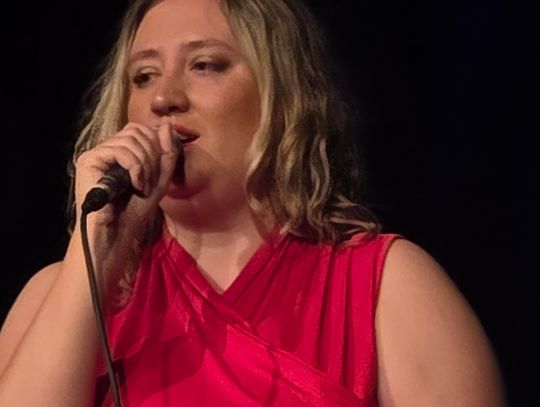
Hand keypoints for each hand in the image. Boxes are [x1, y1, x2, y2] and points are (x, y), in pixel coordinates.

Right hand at [71, 122, 180, 287]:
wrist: (117, 234)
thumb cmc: (135, 211)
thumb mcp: (160, 180)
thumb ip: (167, 153)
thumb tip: (167, 124)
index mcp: (122, 153)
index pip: (142, 130)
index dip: (157, 145)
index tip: (158, 172)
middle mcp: (107, 150)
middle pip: (137, 130)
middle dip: (153, 154)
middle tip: (150, 180)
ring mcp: (97, 154)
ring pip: (131, 139)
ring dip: (145, 164)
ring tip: (142, 186)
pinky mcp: (89, 161)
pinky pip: (120, 149)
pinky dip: (135, 166)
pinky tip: (135, 184)